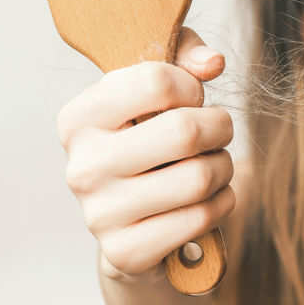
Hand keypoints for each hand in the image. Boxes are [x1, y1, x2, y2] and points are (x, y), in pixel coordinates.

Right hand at [57, 27, 235, 281]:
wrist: (132, 220)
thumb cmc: (149, 137)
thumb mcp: (159, 85)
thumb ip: (185, 53)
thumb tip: (211, 63)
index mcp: (79, 118)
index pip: (156, 81)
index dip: (191, 87)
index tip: (191, 98)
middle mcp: (82, 166)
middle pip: (185, 131)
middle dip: (220, 127)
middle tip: (217, 131)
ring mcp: (100, 214)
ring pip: (200, 177)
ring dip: (224, 167)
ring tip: (212, 164)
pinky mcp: (126, 251)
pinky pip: (202, 217)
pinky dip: (221, 203)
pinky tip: (209, 198)